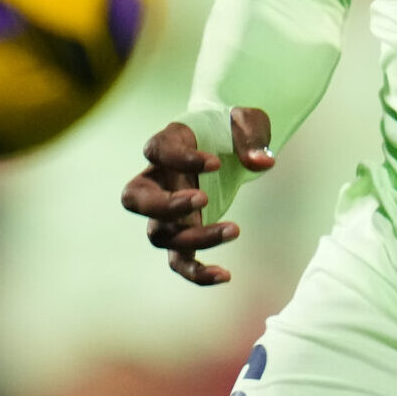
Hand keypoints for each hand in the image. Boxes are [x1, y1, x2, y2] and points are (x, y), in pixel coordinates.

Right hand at [118, 107, 275, 285]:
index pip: (157, 150)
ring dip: (195, 238)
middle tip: (203, 199)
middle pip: (135, 198)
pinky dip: (197, 273)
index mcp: (168, 143)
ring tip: (235, 229)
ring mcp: (166, 211)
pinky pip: (179, 261)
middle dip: (165, 205)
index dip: (180, 159)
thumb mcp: (246, 120)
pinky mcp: (183, 233)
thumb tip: (261, 163)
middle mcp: (157, 179)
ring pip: (160, 235)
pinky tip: (225, 275)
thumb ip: (251, 136)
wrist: (227, 141)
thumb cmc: (230, 129)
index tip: (215, 163)